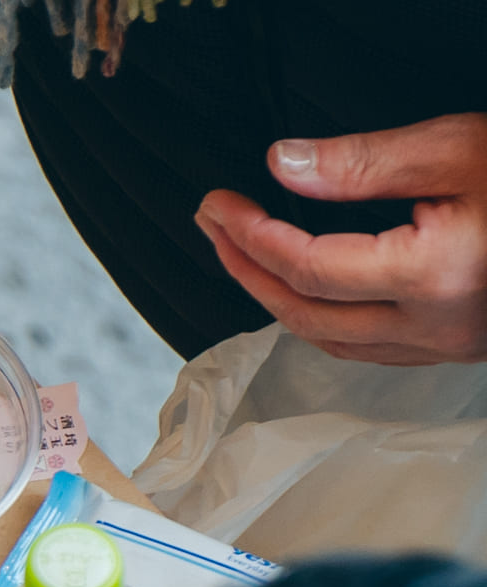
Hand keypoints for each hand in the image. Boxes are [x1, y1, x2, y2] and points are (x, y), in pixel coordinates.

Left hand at [195, 113, 486, 364]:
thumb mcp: (458, 148)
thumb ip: (364, 163)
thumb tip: (283, 165)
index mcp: (434, 276)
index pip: (308, 267)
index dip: (252, 237)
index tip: (217, 206)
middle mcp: (437, 326)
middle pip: (307, 314)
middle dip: (249, 271)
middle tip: (214, 229)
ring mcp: (450, 344)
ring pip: (333, 342)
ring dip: (279, 301)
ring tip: (245, 257)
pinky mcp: (461, 346)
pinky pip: (370, 349)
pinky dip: (324, 322)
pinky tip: (304, 293)